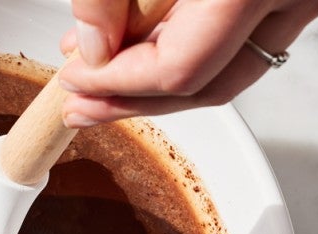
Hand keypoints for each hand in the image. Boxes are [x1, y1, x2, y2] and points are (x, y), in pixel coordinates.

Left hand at [59, 0, 317, 126]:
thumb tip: (90, 47)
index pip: (177, 71)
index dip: (116, 87)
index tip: (73, 81)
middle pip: (205, 87)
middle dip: (132, 104)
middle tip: (79, 108)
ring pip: (228, 71)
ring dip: (157, 83)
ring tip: (97, 81)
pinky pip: (244, 40)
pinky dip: (189, 49)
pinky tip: (142, 44)